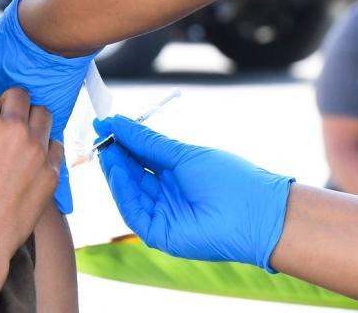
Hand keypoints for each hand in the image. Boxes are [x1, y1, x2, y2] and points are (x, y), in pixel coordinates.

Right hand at [0, 0, 98, 213]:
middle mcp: (14, 128)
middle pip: (18, 96)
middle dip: (7, 102)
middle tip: (1, 118)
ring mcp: (37, 149)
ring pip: (43, 114)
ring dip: (31, 118)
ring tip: (22, 133)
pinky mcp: (51, 170)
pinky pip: (56, 146)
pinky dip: (46, 146)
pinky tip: (35, 158)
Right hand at [95, 116, 293, 271]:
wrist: (256, 212)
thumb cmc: (228, 179)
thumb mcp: (183, 155)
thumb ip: (148, 142)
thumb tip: (118, 123)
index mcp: (176, 175)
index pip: (141, 158)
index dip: (123, 142)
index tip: (105, 125)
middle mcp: (167, 196)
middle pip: (132, 176)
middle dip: (116, 156)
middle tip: (101, 137)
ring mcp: (163, 215)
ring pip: (129, 194)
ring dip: (116, 173)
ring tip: (107, 151)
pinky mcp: (160, 234)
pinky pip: (134, 213)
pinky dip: (123, 192)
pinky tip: (118, 171)